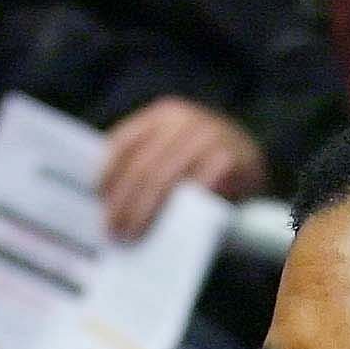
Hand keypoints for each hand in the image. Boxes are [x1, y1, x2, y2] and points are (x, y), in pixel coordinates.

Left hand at [95, 98, 263, 242]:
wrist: (254, 164)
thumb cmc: (203, 167)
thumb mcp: (173, 154)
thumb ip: (146, 166)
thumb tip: (105, 200)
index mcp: (164, 114)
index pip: (125, 142)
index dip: (107, 172)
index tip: (95, 199)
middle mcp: (186, 120)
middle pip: (143, 165)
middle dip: (123, 201)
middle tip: (111, 230)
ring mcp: (210, 136)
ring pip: (165, 178)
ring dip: (144, 210)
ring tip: (130, 235)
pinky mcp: (230, 159)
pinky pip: (198, 187)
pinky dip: (180, 209)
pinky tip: (166, 227)